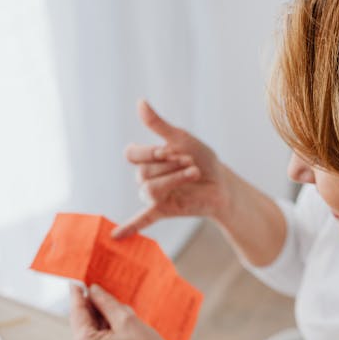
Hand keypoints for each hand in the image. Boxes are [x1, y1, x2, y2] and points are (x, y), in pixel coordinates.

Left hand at [69, 284, 182, 339]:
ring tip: (119, 313)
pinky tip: (118, 327)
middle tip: (101, 291)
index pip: (77, 314)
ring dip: (99, 322)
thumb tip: (92, 290)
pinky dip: (102, 335)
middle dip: (92, 309)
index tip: (74, 281)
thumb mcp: (127, 320)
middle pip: (81, 326)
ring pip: (88, 336)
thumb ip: (105, 303)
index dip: (76, 296)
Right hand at [113, 100, 230, 237]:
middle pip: (143, 172)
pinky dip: (129, 228)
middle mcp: (146, 177)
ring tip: (194, 174)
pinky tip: (115, 237)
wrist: (223, 183)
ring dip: (173, 180)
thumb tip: (140, 103)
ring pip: (147, 190)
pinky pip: (142, 220)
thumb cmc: (202, 159)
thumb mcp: (183, 139)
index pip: (132, 154)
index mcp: (147, 159)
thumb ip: (159, 126)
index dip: (150, 152)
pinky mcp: (163, 211)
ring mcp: (154, 196)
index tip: (172, 149)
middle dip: (170, 166)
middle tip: (191, 164)